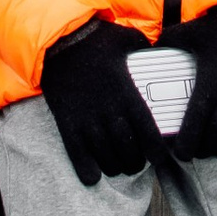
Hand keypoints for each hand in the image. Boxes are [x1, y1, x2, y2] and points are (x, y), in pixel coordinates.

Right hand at [39, 17, 155, 185]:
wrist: (56, 39)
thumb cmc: (95, 38)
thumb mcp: (127, 38)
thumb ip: (144, 48)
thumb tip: (159, 48)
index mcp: (126, 92)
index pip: (147, 130)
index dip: (156, 150)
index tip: (160, 158)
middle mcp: (108, 109)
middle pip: (127, 149)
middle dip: (135, 162)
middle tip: (137, 163)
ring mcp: (86, 118)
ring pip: (105, 155)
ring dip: (115, 167)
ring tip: (119, 169)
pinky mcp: (66, 121)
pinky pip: (76, 153)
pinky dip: (86, 169)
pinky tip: (93, 177)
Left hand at [164, 5, 216, 166]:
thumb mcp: (190, 32)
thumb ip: (167, 43)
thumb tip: (146, 50)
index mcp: (208, 86)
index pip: (194, 126)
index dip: (186, 145)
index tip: (180, 152)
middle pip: (213, 138)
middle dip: (202, 150)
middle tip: (194, 151)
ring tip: (211, 150)